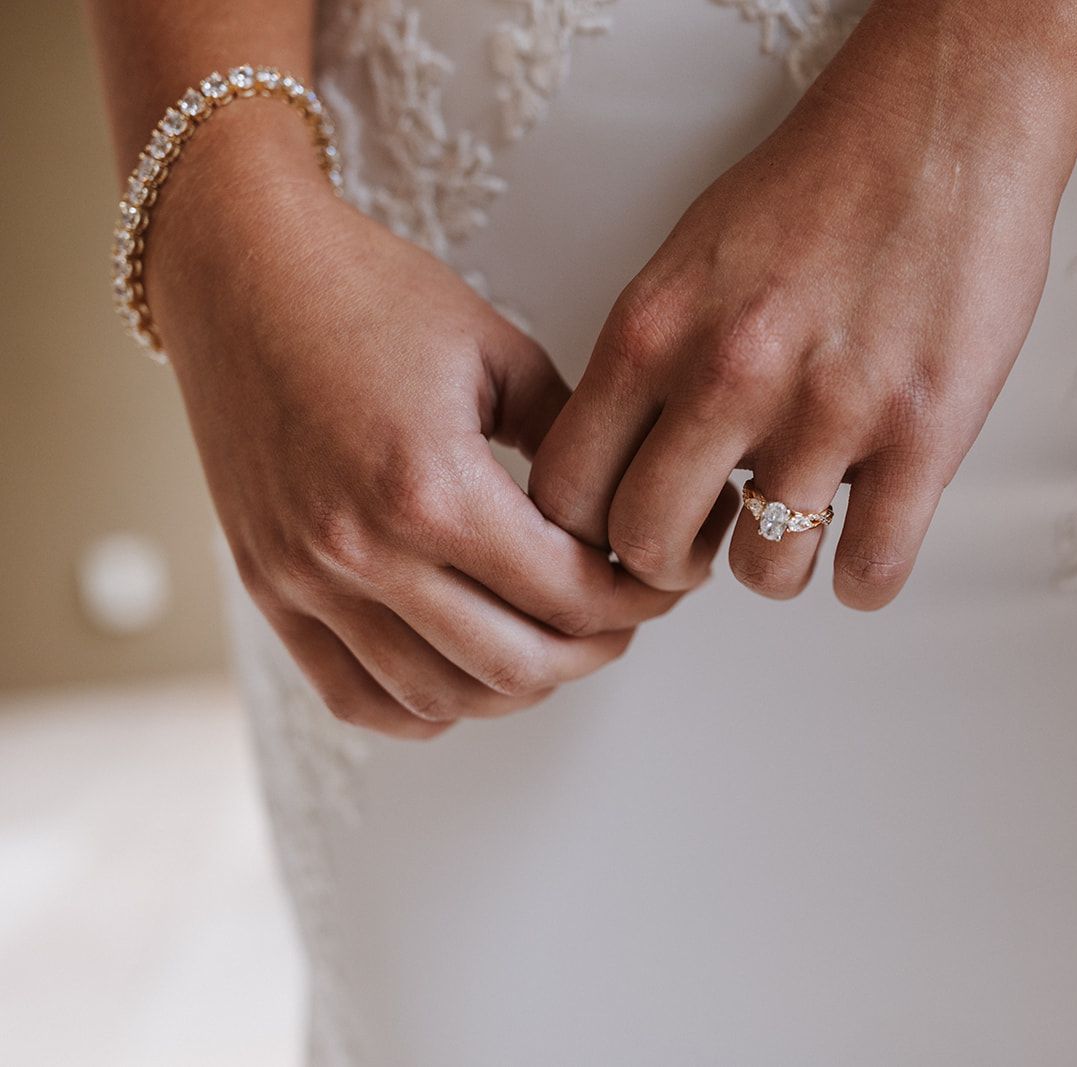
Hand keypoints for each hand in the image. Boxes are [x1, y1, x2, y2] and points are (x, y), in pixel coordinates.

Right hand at [148, 104, 706, 737]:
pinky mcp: (268, 587)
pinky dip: (425, 706)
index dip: (635, 600)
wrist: (238, 268)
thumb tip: (621, 512)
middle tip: (621, 617)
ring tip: (552, 642)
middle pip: (518, 665)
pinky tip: (466, 675)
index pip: (569, 594)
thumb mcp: (499, 351)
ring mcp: (306, 578)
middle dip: (593, 649)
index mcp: (432, 486)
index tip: (658, 581)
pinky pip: (356, 697)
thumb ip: (570, 440)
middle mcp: (363, 549)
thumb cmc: (366, 291)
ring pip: (443, 697)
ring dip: (517, 685)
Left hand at [528, 6, 1076, 608]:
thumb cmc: (820, 186)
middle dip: (675, 565)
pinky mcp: (923, 436)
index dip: (590, 533)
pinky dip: (864, 574)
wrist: (945, 124)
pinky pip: (870, 574)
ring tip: (801, 520)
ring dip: (777, 564)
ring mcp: (829, 412)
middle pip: (648, 549)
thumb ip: (650, 365)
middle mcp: (728, 377)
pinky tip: (869, 530)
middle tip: (712, 537)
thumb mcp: (690, 261)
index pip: (567, 491)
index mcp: (654, 331)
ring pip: (764, 574)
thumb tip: (630, 467)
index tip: (627, 529)